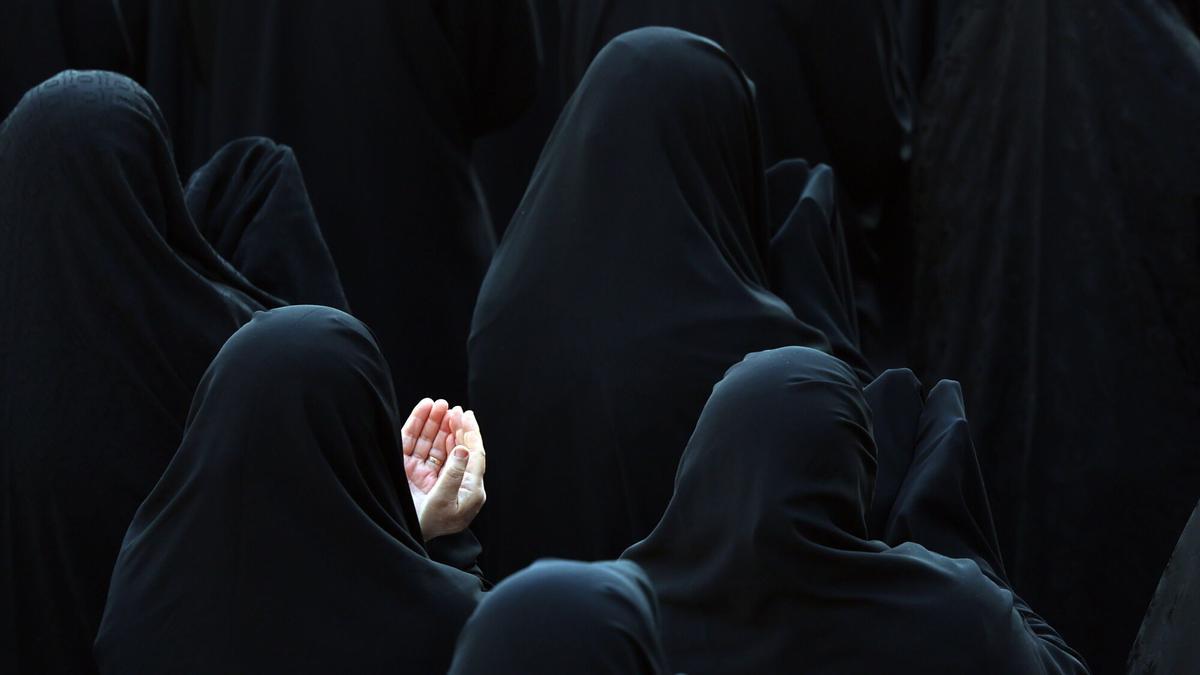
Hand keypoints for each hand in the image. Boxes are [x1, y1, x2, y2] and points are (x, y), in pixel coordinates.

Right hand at [401, 400, 486, 539]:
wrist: (400, 535)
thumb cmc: (429, 525)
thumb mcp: (446, 502)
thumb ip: (454, 475)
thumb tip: (462, 448)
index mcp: (467, 487)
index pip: (473, 455)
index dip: (470, 433)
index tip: (467, 415)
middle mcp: (449, 477)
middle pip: (453, 444)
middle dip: (454, 425)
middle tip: (452, 408)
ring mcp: (427, 472)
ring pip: (434, 441)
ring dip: (437, 423)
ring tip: (439, 404)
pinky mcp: (409, 470)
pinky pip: (415, 443)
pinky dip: (419, 426)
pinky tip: (424, 410)